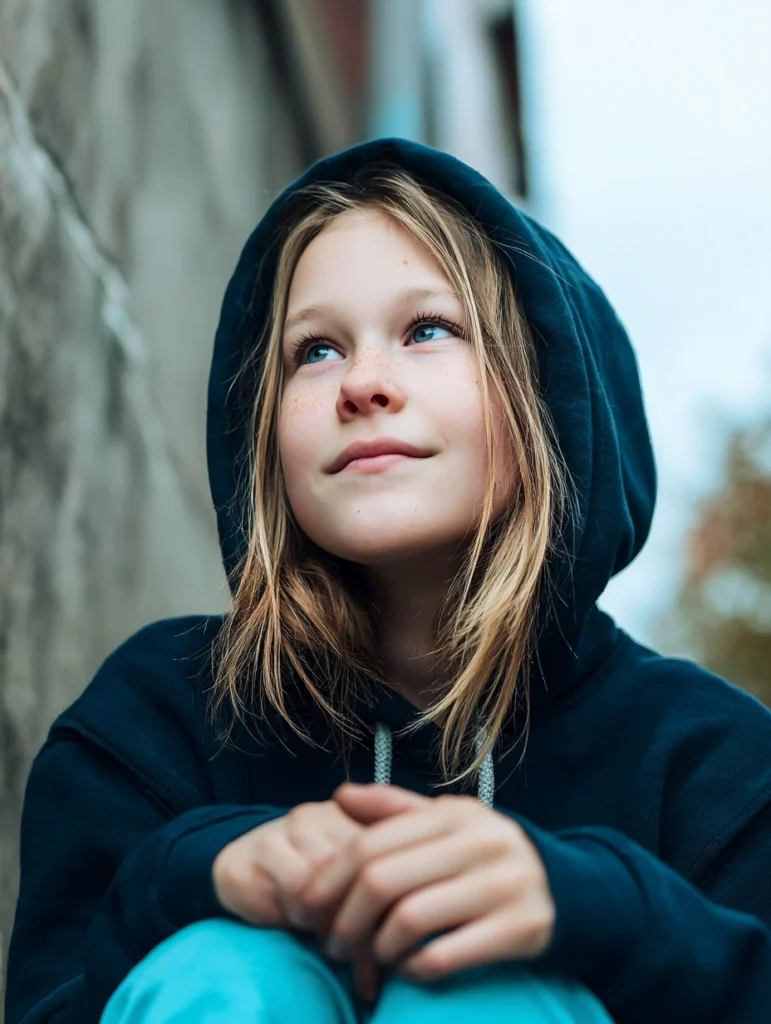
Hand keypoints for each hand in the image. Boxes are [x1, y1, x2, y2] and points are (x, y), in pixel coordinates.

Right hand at [212, 800, 382, 999]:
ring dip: (337, 924)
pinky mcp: (266, 846)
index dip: (398, 905)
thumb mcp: (348, 883)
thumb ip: (381, 895)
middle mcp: (329, 813)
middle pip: (363, 867)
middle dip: (369, 922)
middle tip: (371, 964)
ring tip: (339, 954)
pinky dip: (307, 916)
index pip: (389, 856)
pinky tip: (304, 928)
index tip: (401, 948)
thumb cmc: (306, 881)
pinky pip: (299, 886)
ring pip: (334, 877)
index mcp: (359, 815)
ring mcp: (295, 826)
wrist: (242, 863)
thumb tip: (421, 942)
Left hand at [302, 783, 555, 987]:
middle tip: (330, 943)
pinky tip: (407, 970)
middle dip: (344, 918)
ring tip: (369, 957)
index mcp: (455, 813)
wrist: (568, 891)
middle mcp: (481, 841)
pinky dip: (416, 967)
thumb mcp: (447, 823)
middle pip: (382, 880)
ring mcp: (504, 883)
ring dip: (377, 947)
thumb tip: (340, 796)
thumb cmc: (485, 857)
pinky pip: (448, 954)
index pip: (369, 843)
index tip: (305, 908)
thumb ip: (394, 810)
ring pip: (410, 919)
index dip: (328, 879)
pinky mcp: (522, 928)